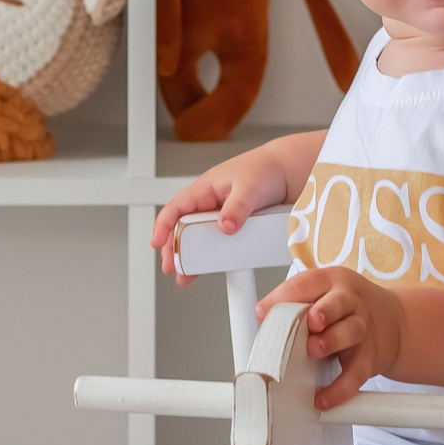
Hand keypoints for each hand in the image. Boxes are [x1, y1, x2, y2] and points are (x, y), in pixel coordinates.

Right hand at [148, 148, 293, 279]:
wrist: (285, 172)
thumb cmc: (262, 170)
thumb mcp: (249, 187)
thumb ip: (237, 207)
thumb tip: (225, 227)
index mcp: (204, 189)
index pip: (176, 207)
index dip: (164, 225)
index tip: (158, 242)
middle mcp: (207, 203)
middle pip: (181, 227)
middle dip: (172, 247)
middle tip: (171, 266)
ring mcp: (218, 216)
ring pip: (195, 237)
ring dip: (189, 255)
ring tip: (184, 274)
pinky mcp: (230, 226)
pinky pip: (214, 242)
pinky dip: (208, 256)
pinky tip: (205, 268)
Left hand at [258, 267, 404, 408]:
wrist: (396, 323)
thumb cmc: (348, 308)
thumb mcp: (325, 293)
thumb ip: (295, 303)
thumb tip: (263, 317)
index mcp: (333, 282)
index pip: (308, 283)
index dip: (285, 296)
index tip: (264, 312)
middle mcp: (351, 303)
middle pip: (339, 302)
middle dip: (325, 311)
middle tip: (311, 322)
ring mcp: (363, 330)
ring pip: (352, 332)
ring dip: (332, 341)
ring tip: (314, 351)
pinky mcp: (370, 358)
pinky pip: (356, 374)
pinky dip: (340, 388)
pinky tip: (323, 398)